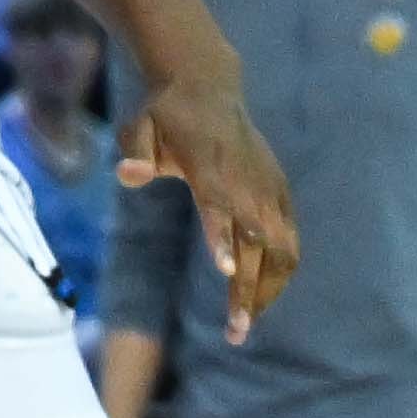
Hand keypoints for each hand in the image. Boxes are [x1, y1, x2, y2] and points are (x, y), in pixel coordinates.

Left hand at [122, 73, 306, 338]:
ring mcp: (269, 185)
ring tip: (244, 324)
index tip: (226, 273)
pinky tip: (258, 298)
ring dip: (269, 289)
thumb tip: (127, 173)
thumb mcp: (140, 127)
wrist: (207, 85)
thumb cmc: (165, 115)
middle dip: (248, 289)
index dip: (223, 237)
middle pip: (257, 241)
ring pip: (282, 248)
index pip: (218, 204)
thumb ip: (135, 153)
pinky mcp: (280, 191)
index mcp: (209, 163)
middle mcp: (246, 177)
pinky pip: (289, 240)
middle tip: (234, 332)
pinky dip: (279, 272)